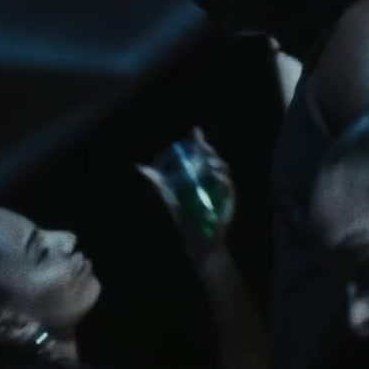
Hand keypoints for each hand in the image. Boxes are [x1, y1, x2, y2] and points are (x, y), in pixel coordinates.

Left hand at [137, 127, 236, 255]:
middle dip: (208, 149)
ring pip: (223, 168)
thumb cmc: (183, 217)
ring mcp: (221, 188)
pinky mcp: (228, 199)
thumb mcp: (168, 196)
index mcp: (198, 174)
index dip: (199, 142)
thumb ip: (156, 181)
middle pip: (212, 158)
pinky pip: (228, 185)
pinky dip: (223, 179)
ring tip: (207, 162)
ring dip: (216, 162)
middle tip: (202, 144)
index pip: (200, 154)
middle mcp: (211, 178)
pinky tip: (216, 175)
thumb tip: (140, 167)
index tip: (196, 131)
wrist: (197, 238)